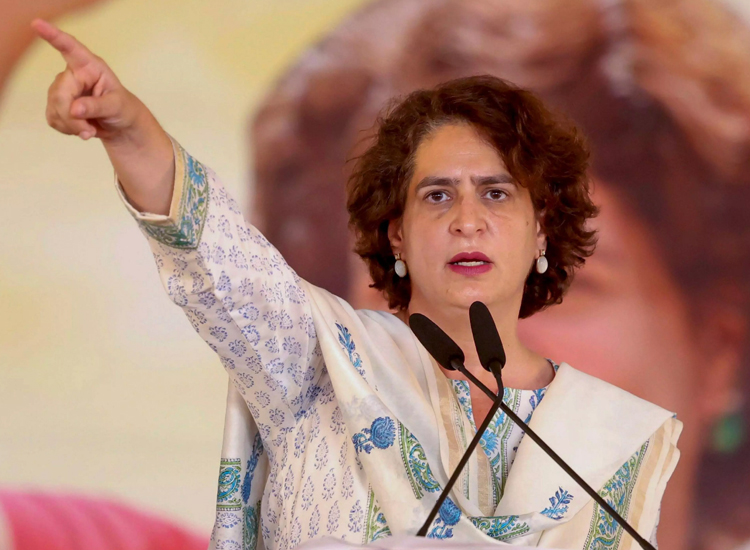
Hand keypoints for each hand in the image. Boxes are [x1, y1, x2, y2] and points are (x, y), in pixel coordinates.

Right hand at [33, 18, 143, 141]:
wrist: (120, 125)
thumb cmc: (123, 109)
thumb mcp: (117, 106)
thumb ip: (97, 106)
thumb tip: (74, 109)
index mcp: (89, 66)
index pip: (70, 48)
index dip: (53, 36)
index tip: (38, 24)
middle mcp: (73, 74)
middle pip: (60, 93)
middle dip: (72, 117)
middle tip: (89, 131)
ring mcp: (62, 89)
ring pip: (55, 108)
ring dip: (72, 126)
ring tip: (89, 130)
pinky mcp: (57, 105)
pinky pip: (53, 118)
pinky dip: (67, 129)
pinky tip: (81, 129)